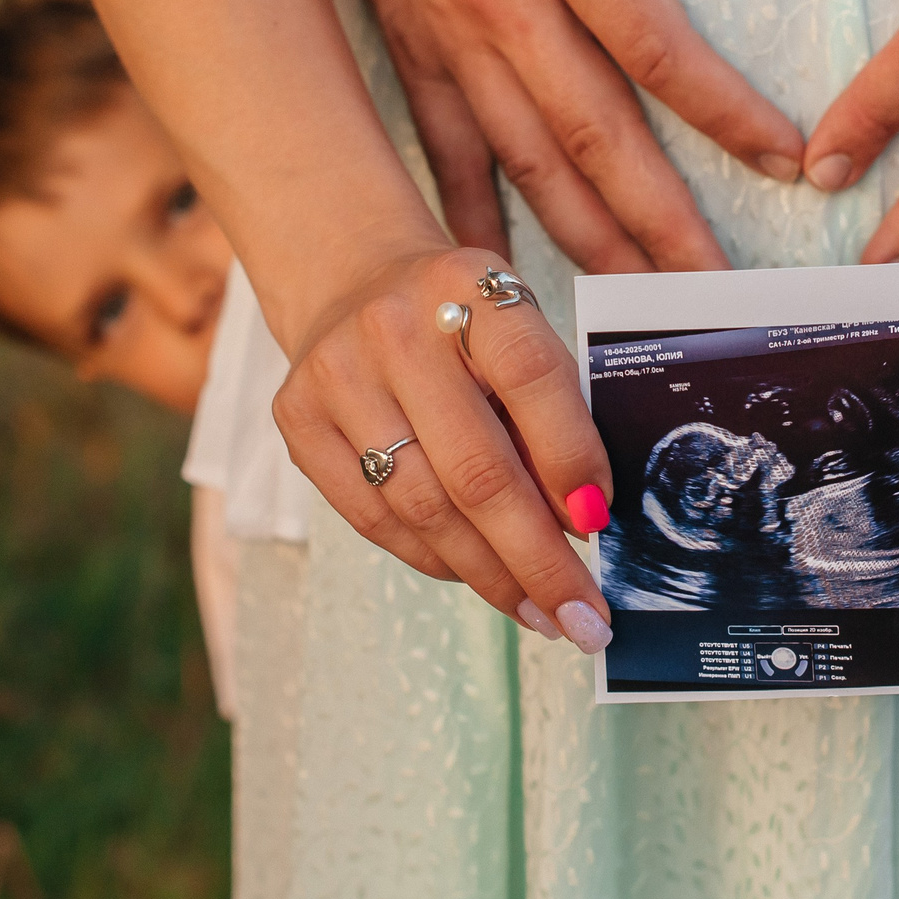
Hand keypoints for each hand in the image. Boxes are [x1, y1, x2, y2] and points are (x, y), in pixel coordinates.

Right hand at [273, 244, 617, 652]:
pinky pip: (374, 518)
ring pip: (423, 507)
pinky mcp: (297, 421)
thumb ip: (549, 406)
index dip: (572, 458)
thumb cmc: (460, 321)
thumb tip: (582, 521)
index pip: (532, 377)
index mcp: (469, 285)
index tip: (600, 523)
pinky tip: (477, 579)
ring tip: (540, 613)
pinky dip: (435, 559)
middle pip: (476, 468)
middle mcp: (396, 328)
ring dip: (490, 575)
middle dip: (538, 558)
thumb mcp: (515, 326)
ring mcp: (337, 375)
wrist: (352, 282)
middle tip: (583, 616)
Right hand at [293, 0, 815, 274]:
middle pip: (594, 133)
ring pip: (529, 165)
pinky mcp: (413, 59)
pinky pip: (450, 162)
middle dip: (663, 219)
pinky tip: (513, 296)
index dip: (723, 110)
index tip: (790, 161)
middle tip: (723, 290)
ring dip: (592, 243)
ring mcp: (450, 39)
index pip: (652, 41)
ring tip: (650, 307)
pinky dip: (480, 229)